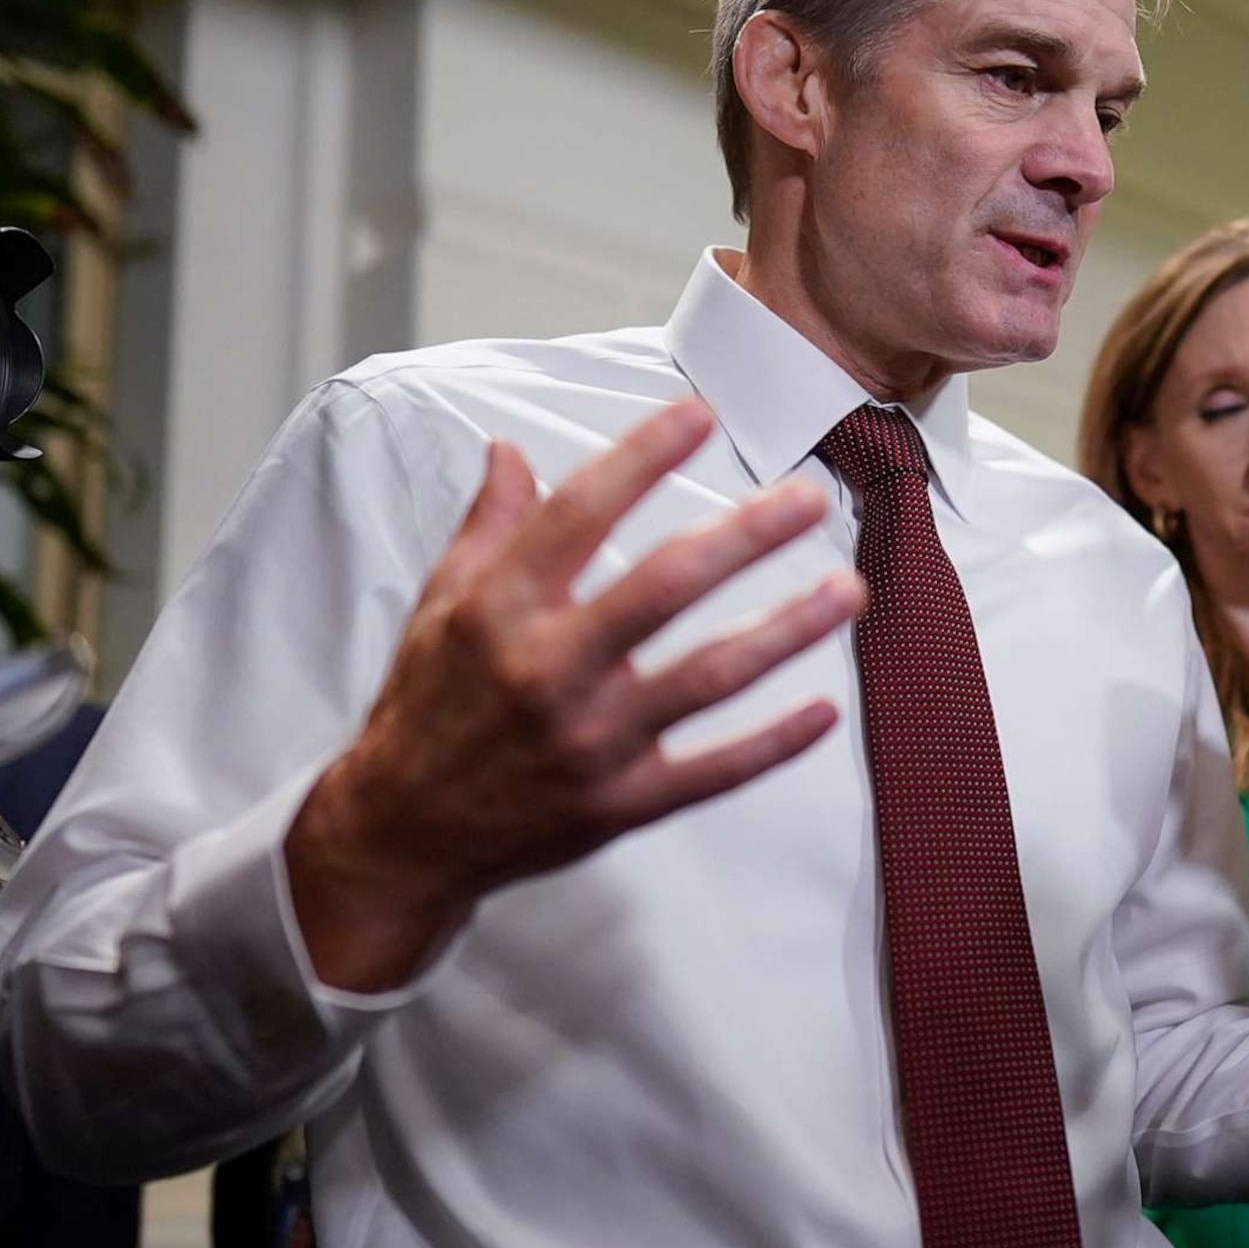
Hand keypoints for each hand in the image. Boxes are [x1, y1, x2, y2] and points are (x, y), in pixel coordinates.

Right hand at [285, 400, 864, 991]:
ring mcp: (589, 742)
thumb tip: (511, 450)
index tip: (697, 414)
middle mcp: (547, 670)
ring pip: (706, 677)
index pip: (580, 514)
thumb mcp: (440, 605)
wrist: (401, 833)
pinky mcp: (619, 804)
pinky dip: (772, 743)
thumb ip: (490, 527)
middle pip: (664, 587)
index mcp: (500, 609)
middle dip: (745, 536)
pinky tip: (824, 709)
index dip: (641, 457)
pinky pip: (711, 772)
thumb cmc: (425, 707)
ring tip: (847, 589)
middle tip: (809, 497)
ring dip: (785, 631)